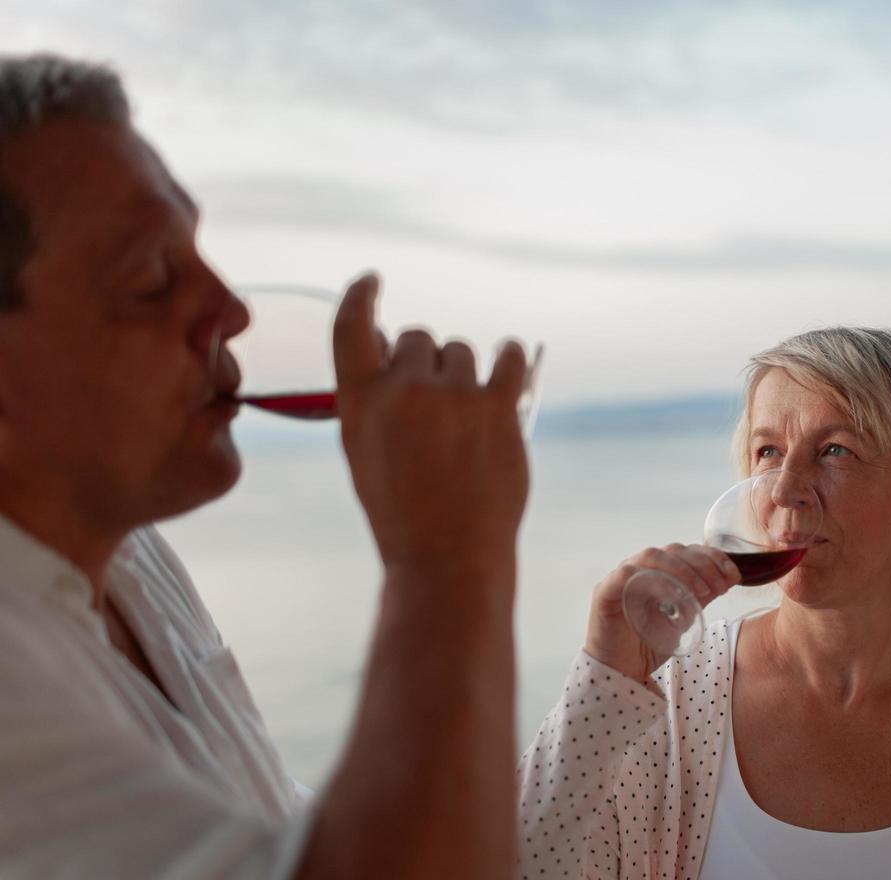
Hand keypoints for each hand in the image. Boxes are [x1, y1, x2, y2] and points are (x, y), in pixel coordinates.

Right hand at [332, 273, 528, 568]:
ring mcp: (452, 396)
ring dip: (464, 372)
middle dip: (427, 362)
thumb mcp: (365, 452)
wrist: (448, 557)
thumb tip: (400, 347)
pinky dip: (509, 357)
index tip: (371, 281)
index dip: (360, 296)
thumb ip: (375, 398)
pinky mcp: (498, 408)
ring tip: (466, 416)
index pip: (352, 326)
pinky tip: (508, 361)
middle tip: (435, 405)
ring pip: (461, 351)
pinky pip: (508, 357)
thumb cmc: (404, 511)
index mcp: (358, 402)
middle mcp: (403, 389)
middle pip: (420, 338)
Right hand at [585, 544, 739, 680]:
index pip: (688, 552)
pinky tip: (673, 595)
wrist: (621, 672)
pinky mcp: (605, 591)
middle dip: (703, 564)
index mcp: (659, 571)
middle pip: (674, 551)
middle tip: (722, 585)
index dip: (712, 558)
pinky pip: (628, 574)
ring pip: (652, 556)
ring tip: (703, 591)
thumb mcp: (685, 618)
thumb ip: (700, 597)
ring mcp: (621, 576)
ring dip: (682, 569)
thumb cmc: (650, 644)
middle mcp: (640, 568)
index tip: (734, 574)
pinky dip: (654, 581)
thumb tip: (730, 578)